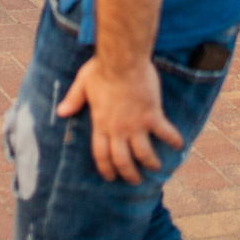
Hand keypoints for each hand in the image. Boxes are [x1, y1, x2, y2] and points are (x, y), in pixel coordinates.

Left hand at [55, 51, 182, 184]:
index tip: (111, 177)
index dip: (106, 169)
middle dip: (129, 174)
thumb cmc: (102, 69)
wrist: (123, 60)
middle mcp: (118, 129)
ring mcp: (136, 124)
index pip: (101, 154)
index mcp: (101, 124)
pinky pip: (165, 133)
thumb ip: (73, 100)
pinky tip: (179, 145)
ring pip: (144, 153)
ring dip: (151, 163)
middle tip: (135, 180)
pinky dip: (173, 140)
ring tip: (156, 167)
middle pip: (123, 160)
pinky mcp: (152, 115)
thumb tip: (60, 112)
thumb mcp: (83, 84)